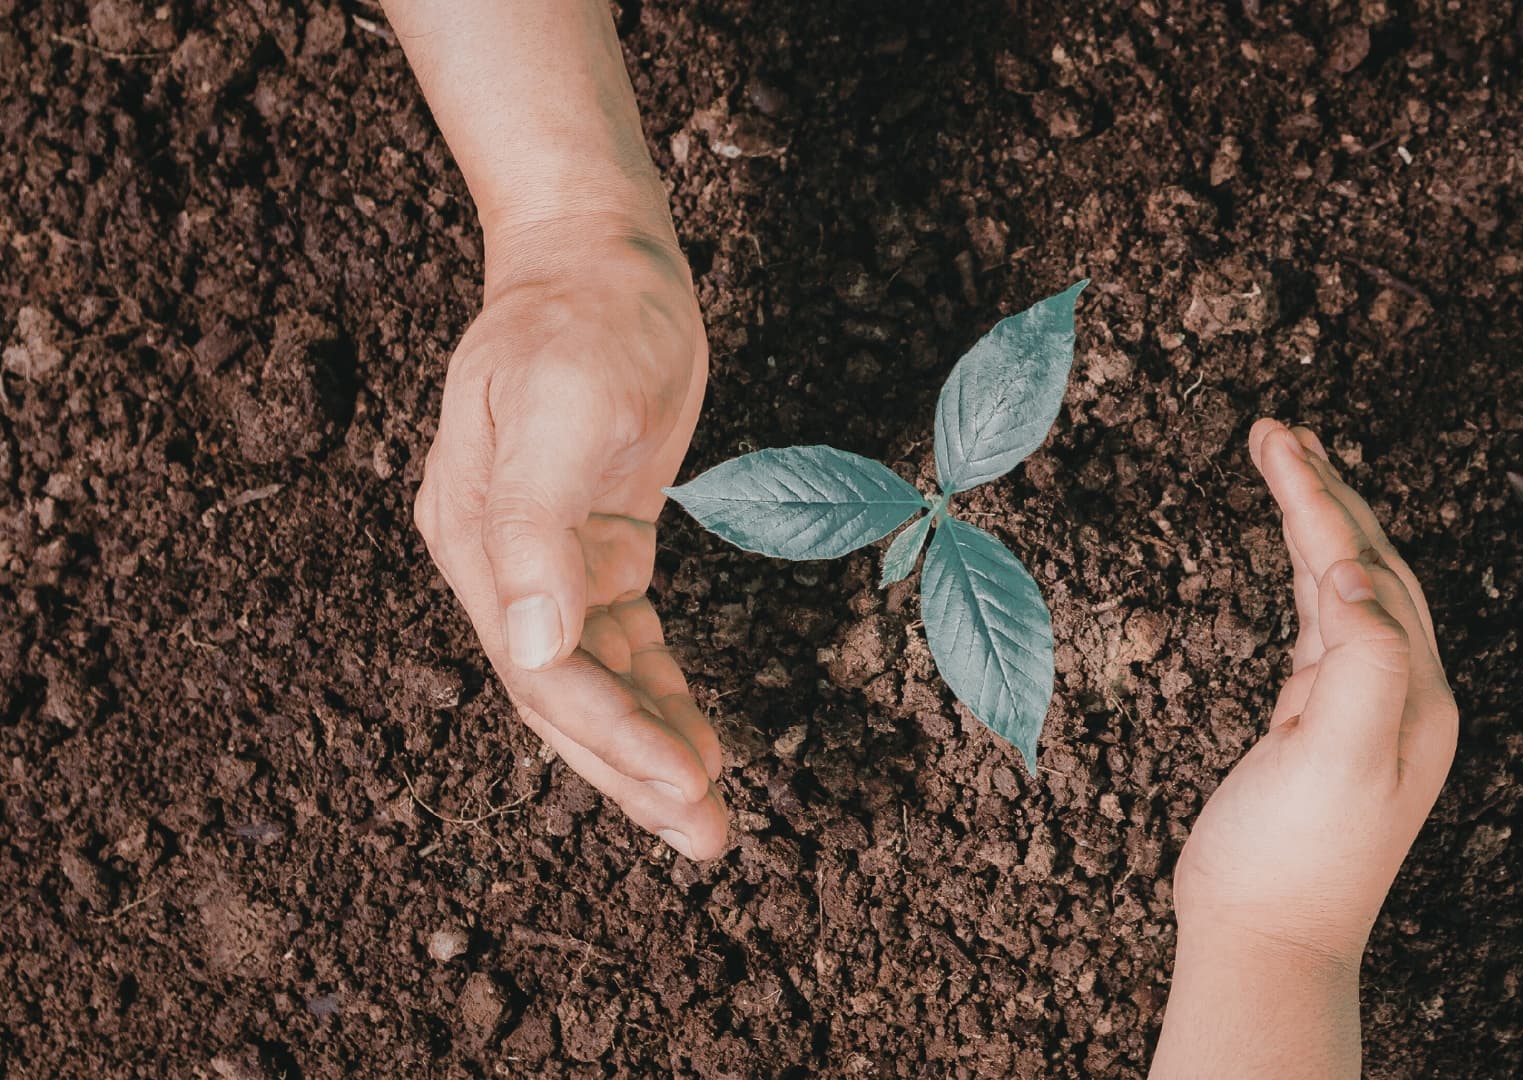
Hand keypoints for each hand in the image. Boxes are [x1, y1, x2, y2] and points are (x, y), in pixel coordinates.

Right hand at [412, 218, 727, 858]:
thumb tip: (528, 647)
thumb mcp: (562, 404)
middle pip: (564, 698)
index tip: (684, 782)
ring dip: (651, 749)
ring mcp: (550, 562)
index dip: (611, 735)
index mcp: (477, 540)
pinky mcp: (601, 548)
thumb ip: (537, 528)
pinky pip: (629, 645)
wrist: (601, 257)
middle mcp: (503, 566)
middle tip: (705, 839)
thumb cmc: (580, 317)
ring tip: (710, 818)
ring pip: (598, 683)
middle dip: (632, 773)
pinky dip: (663, 694)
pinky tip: (701, 738)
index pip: (540, 670)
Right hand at [1175, 420, 1457, 967]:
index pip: (1366, 565)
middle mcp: (1402, 690)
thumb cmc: (1294, 861)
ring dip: (1316, 520)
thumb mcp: (1338, 758)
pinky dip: (1305, 573)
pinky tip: (1293, 555)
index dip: (1318, 497)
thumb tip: (1359, 578)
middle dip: (1325, 489)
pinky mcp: (1319, 723)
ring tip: (1282, 460)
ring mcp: (1362, 706)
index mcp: (1414, 689)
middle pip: (1370, 560)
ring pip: (1347, 585)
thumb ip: (1362, 661)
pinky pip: (1321, 625)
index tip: (1275, 439)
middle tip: (1277, 429)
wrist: (1266, 942)